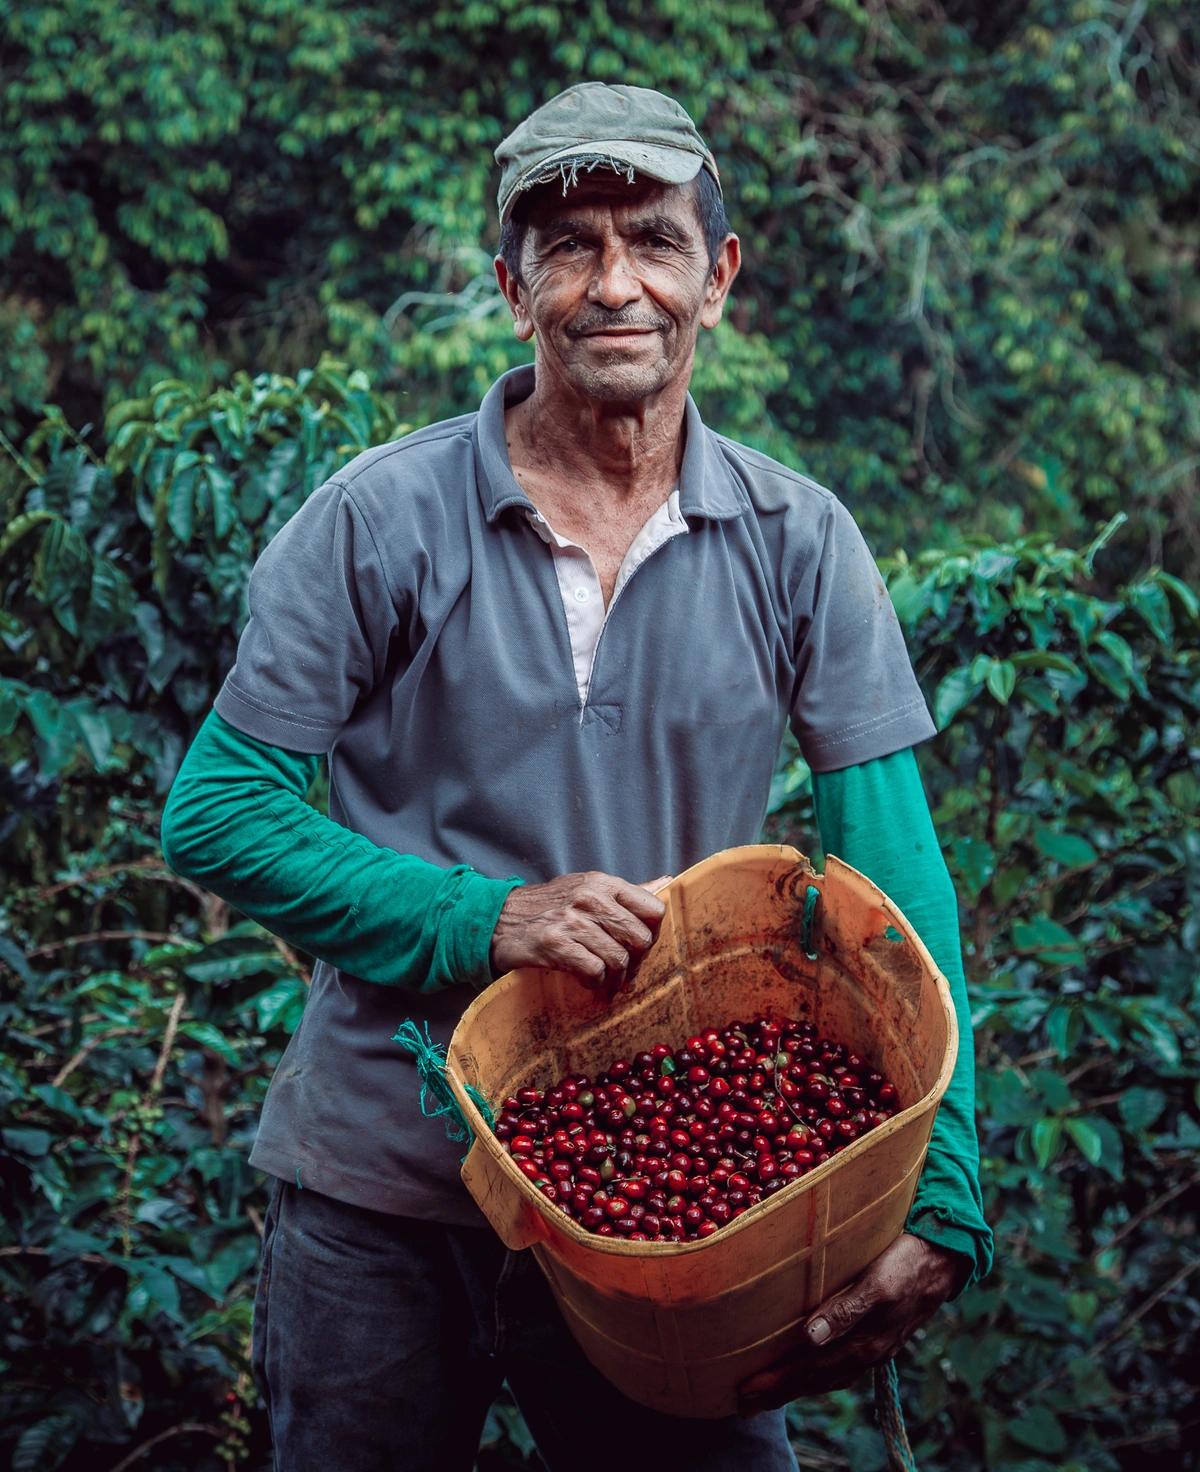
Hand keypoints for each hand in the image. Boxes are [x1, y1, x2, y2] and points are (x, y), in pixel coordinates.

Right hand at [489, 871, 669, 986]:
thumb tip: (666, 882)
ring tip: (606, 984)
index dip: (652, 933)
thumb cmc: (548, 906)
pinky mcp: (555, 943)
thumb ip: (626, 891)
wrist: (497, 919)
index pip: (653, 908)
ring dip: (615, 979)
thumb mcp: (586, 888)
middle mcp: (589, 898)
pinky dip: (594, 984)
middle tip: (625, 974)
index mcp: (602, 883)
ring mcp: (571, 920)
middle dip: (636, 962)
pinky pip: (594, 971)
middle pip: (640, 938)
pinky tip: (587, 983)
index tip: (639, 947)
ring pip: (618, 959)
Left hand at [737, 1232, 969, 1413]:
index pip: (809, 1371)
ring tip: (767, 1394)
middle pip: (815, 1380)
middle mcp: (867, 1353)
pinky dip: (819, 1374)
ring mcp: (874, 1348)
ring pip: (828, 1376)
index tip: (743, 1391)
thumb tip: (809, 1338)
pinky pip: (841, 1365)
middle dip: (779, 1392)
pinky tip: (809, 1372)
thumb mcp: (877, 1283)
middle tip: (742, 1402)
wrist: (944, 1257)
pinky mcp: (878, 1336)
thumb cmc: (906, 1263)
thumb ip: (845, 1310)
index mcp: (863, 1344)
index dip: (776, 1383)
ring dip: (796, 1386)